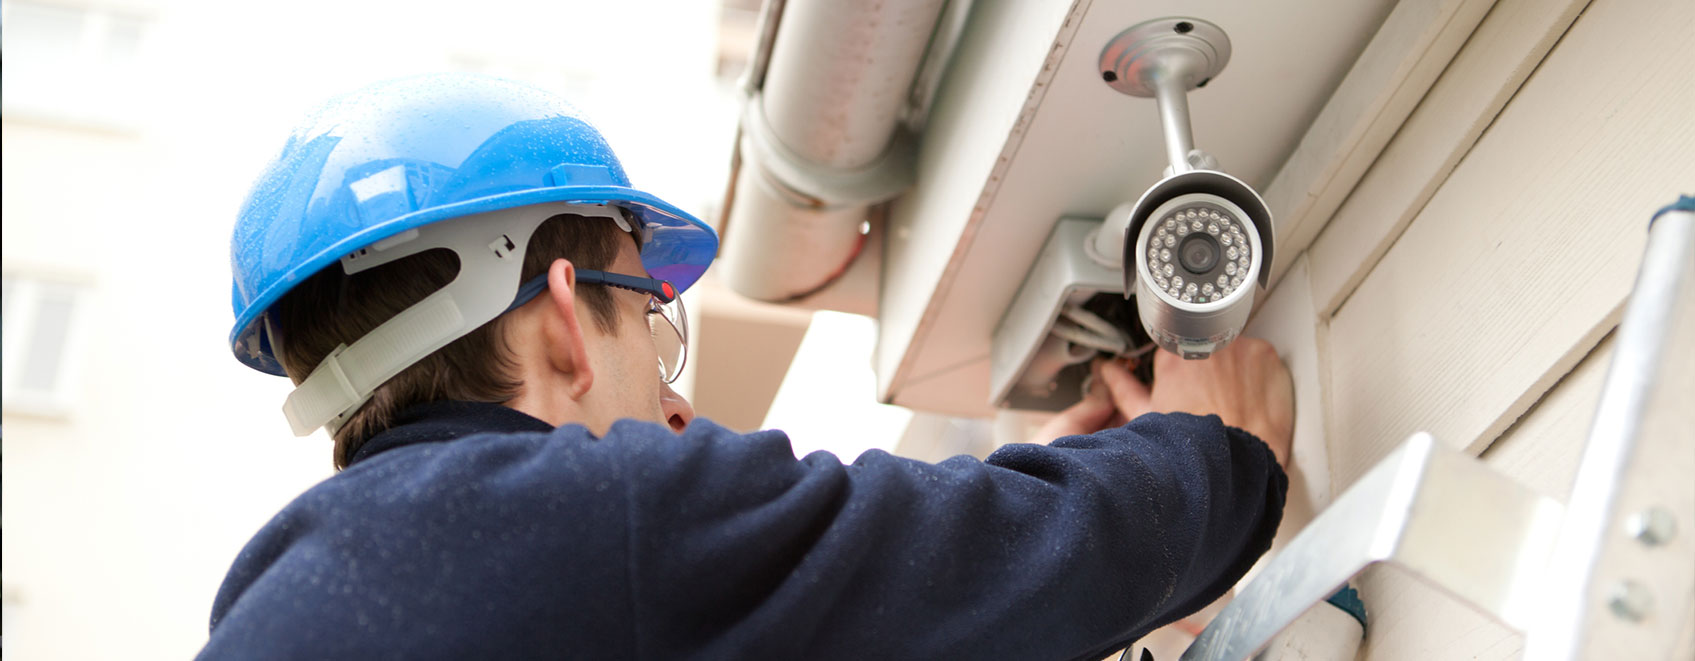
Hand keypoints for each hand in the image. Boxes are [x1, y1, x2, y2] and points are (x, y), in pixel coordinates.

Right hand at [1030, 338, 1292, 467]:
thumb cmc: (1193, 445)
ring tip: (1231, 400)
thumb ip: (1124, 387)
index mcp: (1173, 353)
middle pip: (1205, 345)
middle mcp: (1205, 341)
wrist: (1238, 461)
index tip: (1187, 387)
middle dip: (1207, 367)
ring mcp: (1239, 345)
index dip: (1181, 371)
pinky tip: (1250, 398)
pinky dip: (1258, 374)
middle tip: (1209, 398)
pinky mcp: (1265, 354)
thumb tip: (1106, 372)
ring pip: (1234, 350)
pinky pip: (1260, 357)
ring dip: (1233, 369)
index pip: (1175, 347)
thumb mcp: (1148, 417)